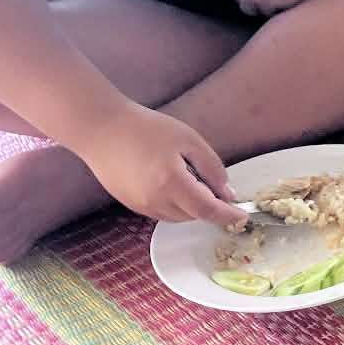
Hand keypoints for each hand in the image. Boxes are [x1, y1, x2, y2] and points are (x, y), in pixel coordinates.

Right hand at [77, 105, 239, 226]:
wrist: (101, 128)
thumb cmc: (146, 128)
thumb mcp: (188, 139)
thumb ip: (212, 167)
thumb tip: (227, 193)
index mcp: (171, 183)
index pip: (208, 210)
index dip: (228, 216)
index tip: (243, 216)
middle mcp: (155, 201)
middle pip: (194, 215)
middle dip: (210, 205)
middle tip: (215, 183)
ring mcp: (140, 206)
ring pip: (178, 216)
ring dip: (192, 205)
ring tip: (189, 176)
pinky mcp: (130, 205)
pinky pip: (161, 212)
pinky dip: (175, 203)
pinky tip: (171, 180)